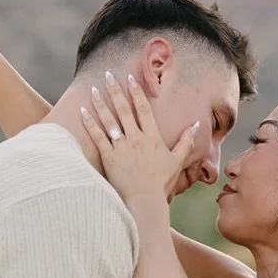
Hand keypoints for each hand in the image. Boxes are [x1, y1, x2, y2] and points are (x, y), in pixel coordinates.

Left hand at [80, 71, 198, 203]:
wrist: (145, 202)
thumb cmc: (161, 183)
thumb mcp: (177, 161)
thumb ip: (186, 142)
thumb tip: (195, 125)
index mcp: (152, 138)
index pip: (143, 109)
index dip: (136, 92)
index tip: (129, 78)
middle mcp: (136, 139)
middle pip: (124, 109)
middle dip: (116, 90)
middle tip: (108, 75)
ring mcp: (121, 147)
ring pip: (109, 120)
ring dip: (101, 103)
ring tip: (94, 89)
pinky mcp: (109, 158)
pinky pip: (97, 137)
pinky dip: (89, 123)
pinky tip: (82, 111)